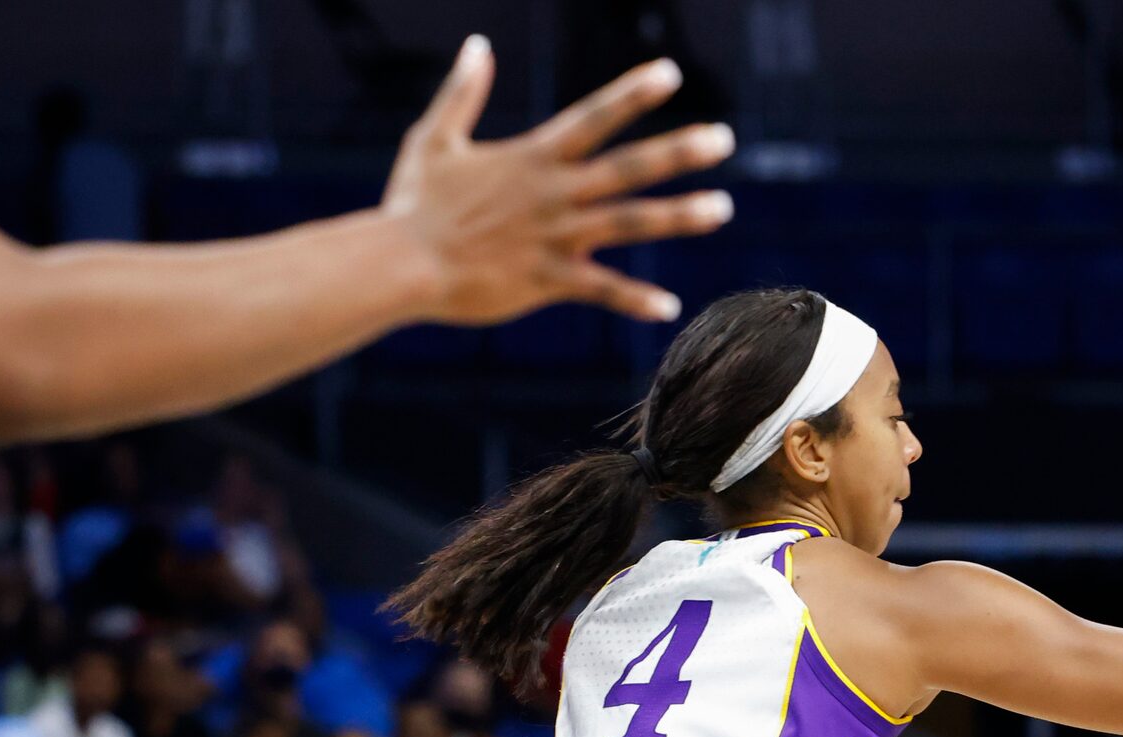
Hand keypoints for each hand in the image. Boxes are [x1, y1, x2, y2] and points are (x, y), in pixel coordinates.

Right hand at [383, 38, 736, 326]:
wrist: (399, 264)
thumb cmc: (412, 204)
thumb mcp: (434, 138)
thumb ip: (462, 91)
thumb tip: (476, 44)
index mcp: (532, 157)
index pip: (593, 116)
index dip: (633, 93)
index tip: (671, 73)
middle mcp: (552, 193)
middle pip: (627, 166)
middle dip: (678, 151)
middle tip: (723, 138)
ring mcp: (554, 236)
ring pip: (628, 222)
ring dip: (678, 215)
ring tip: (722, 208)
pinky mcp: (546, 279)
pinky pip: (600, 289)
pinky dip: (634, 298)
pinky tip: (669, 306)